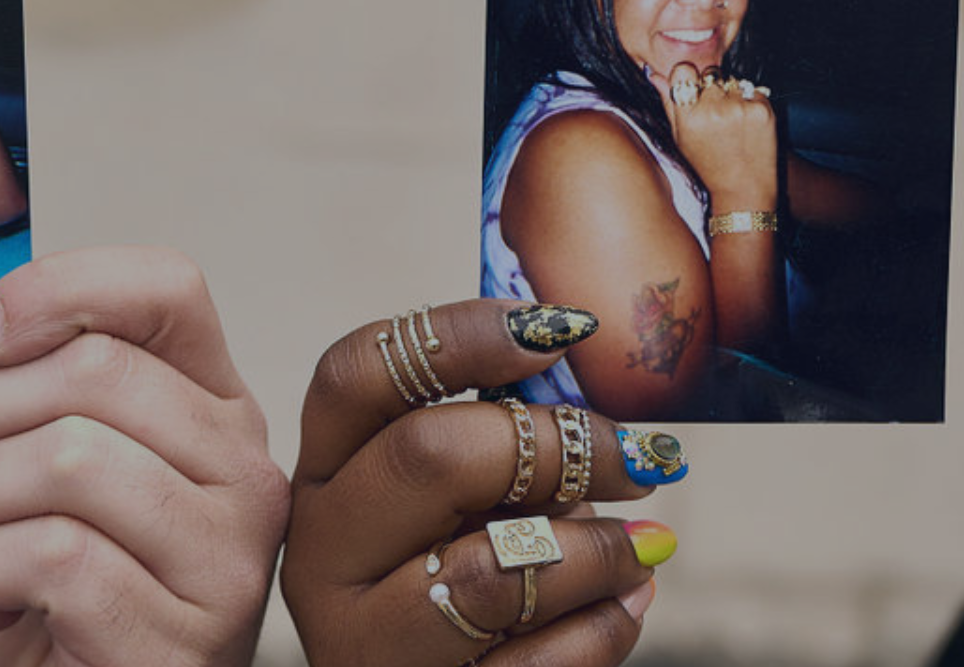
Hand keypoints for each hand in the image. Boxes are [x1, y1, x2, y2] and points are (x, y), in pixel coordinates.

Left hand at [0, 247, 289, 666]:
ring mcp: (225, 559)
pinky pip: (48, 556)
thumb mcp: (63, 471)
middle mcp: (243, 472)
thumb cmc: (67, 598)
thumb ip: (43, 388)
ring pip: (63, 458)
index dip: (57, 287)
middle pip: (89, 370)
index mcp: (216, 409)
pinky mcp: (182, 637)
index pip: (167, 288)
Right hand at [283, 300, 678, 666]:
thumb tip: (585, 379)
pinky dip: (603, 626)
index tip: (556, 330)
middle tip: (635, 456)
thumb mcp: (458, 502)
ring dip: (593, 550)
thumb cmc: (462, 582)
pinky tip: (625, 603)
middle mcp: (324, 550)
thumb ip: (496, 441)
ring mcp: (363, 638)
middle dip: (557, 445)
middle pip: (426, 454)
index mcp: (328, 476)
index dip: (457, 334)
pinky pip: (535, 661)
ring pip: (488, 570)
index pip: (356, 372)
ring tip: (639, 545)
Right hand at [648, 61, 777, 202]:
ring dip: (732, 95)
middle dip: (712, 87)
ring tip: (732, 123)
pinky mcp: (762, 110)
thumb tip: (653, 73)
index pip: (683, 70)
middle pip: (710, 74)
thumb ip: (668, 102)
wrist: (743, 189)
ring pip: (733, 81)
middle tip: (716, 113)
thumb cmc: (707, 166)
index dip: (688, 76)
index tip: (692, 87)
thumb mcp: (680, 137)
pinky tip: (747, 125)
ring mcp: (739, 108)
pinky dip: (751, 102)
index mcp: (688, 116)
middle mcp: (712, 109)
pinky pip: (754, 91)